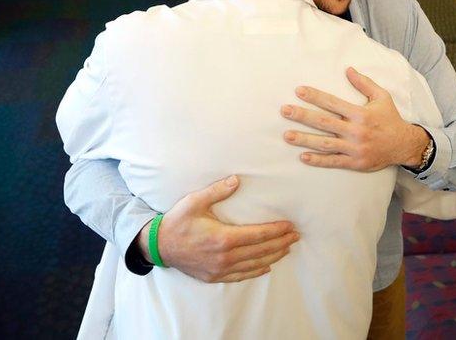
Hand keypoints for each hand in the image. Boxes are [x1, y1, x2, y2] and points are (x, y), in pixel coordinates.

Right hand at [136, 175, 298, 282]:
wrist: (159, 246)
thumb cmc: (177, 221)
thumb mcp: (195, 201)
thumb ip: (217, 191)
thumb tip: (237, 180)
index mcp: (223, 238)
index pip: (258, 235)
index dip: (276, 231)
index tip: (290, 226)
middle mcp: (225, 256)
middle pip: (261, 250)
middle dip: (281, 243)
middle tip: (296, 236)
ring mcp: (220, 269)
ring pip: (254, 264)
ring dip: (273, 256)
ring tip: (287, 249)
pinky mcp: (215, 276)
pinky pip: (241, 275)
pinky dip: (256, 271)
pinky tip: (266, 266)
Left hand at [281, 67, 428, 170]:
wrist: (404, 145)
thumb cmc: (390, 119)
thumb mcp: (382, 97)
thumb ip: (365, 83)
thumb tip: (348, 69)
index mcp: (361, 114)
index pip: (333, 103)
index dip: (315, 96)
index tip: (299, 91)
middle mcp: (356, 131)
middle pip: (324, 122)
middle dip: (302, 115)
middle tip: (285, 110)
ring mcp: (355, 148)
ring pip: (325, 143)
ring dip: (304, 139)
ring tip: (287, 135)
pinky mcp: (355, 162)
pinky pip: (333, 161)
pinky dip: (318, 160)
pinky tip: (303, 156)